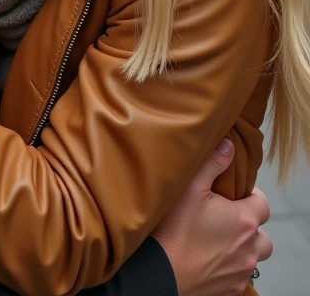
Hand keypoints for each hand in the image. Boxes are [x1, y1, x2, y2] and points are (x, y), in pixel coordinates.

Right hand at [152, 139, 271, 295]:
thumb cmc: (174, 229)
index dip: (251, 196)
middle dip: (250, 227)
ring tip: (219, 241)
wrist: (162, 273)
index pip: (263, 204)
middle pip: (264, 237)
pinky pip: (238, 276)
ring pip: (252, 258)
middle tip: (227, 220)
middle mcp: (249, 249)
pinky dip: (230, 268)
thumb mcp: (190, 187)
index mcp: (243, 221)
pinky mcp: (231, 290)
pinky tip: (209, 259)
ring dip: (242, 249)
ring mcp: (241, 272)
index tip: (233, 194)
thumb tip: (229, 146)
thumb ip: (212, 163)